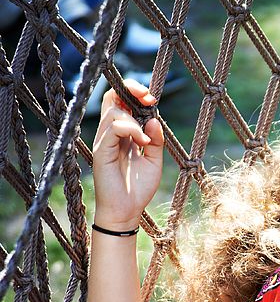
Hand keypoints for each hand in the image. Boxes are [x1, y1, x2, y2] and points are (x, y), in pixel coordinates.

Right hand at [91, 79, 163, 230]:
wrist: (127, 211)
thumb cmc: (138, 188)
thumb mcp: (154, 161)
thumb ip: (156, 140)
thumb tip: (154, 118)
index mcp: (123, 134)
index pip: (121, 101)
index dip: (134, 93)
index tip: (151, 98)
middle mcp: (111, 134)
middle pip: (112, 98)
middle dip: (131, 91)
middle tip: (149, 99)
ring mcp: (104, 141)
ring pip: (113, 111)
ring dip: (135, 120)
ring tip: (146, 141)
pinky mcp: (101, 151)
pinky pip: (113, 128)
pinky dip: (131, 129)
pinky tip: (143, 142)